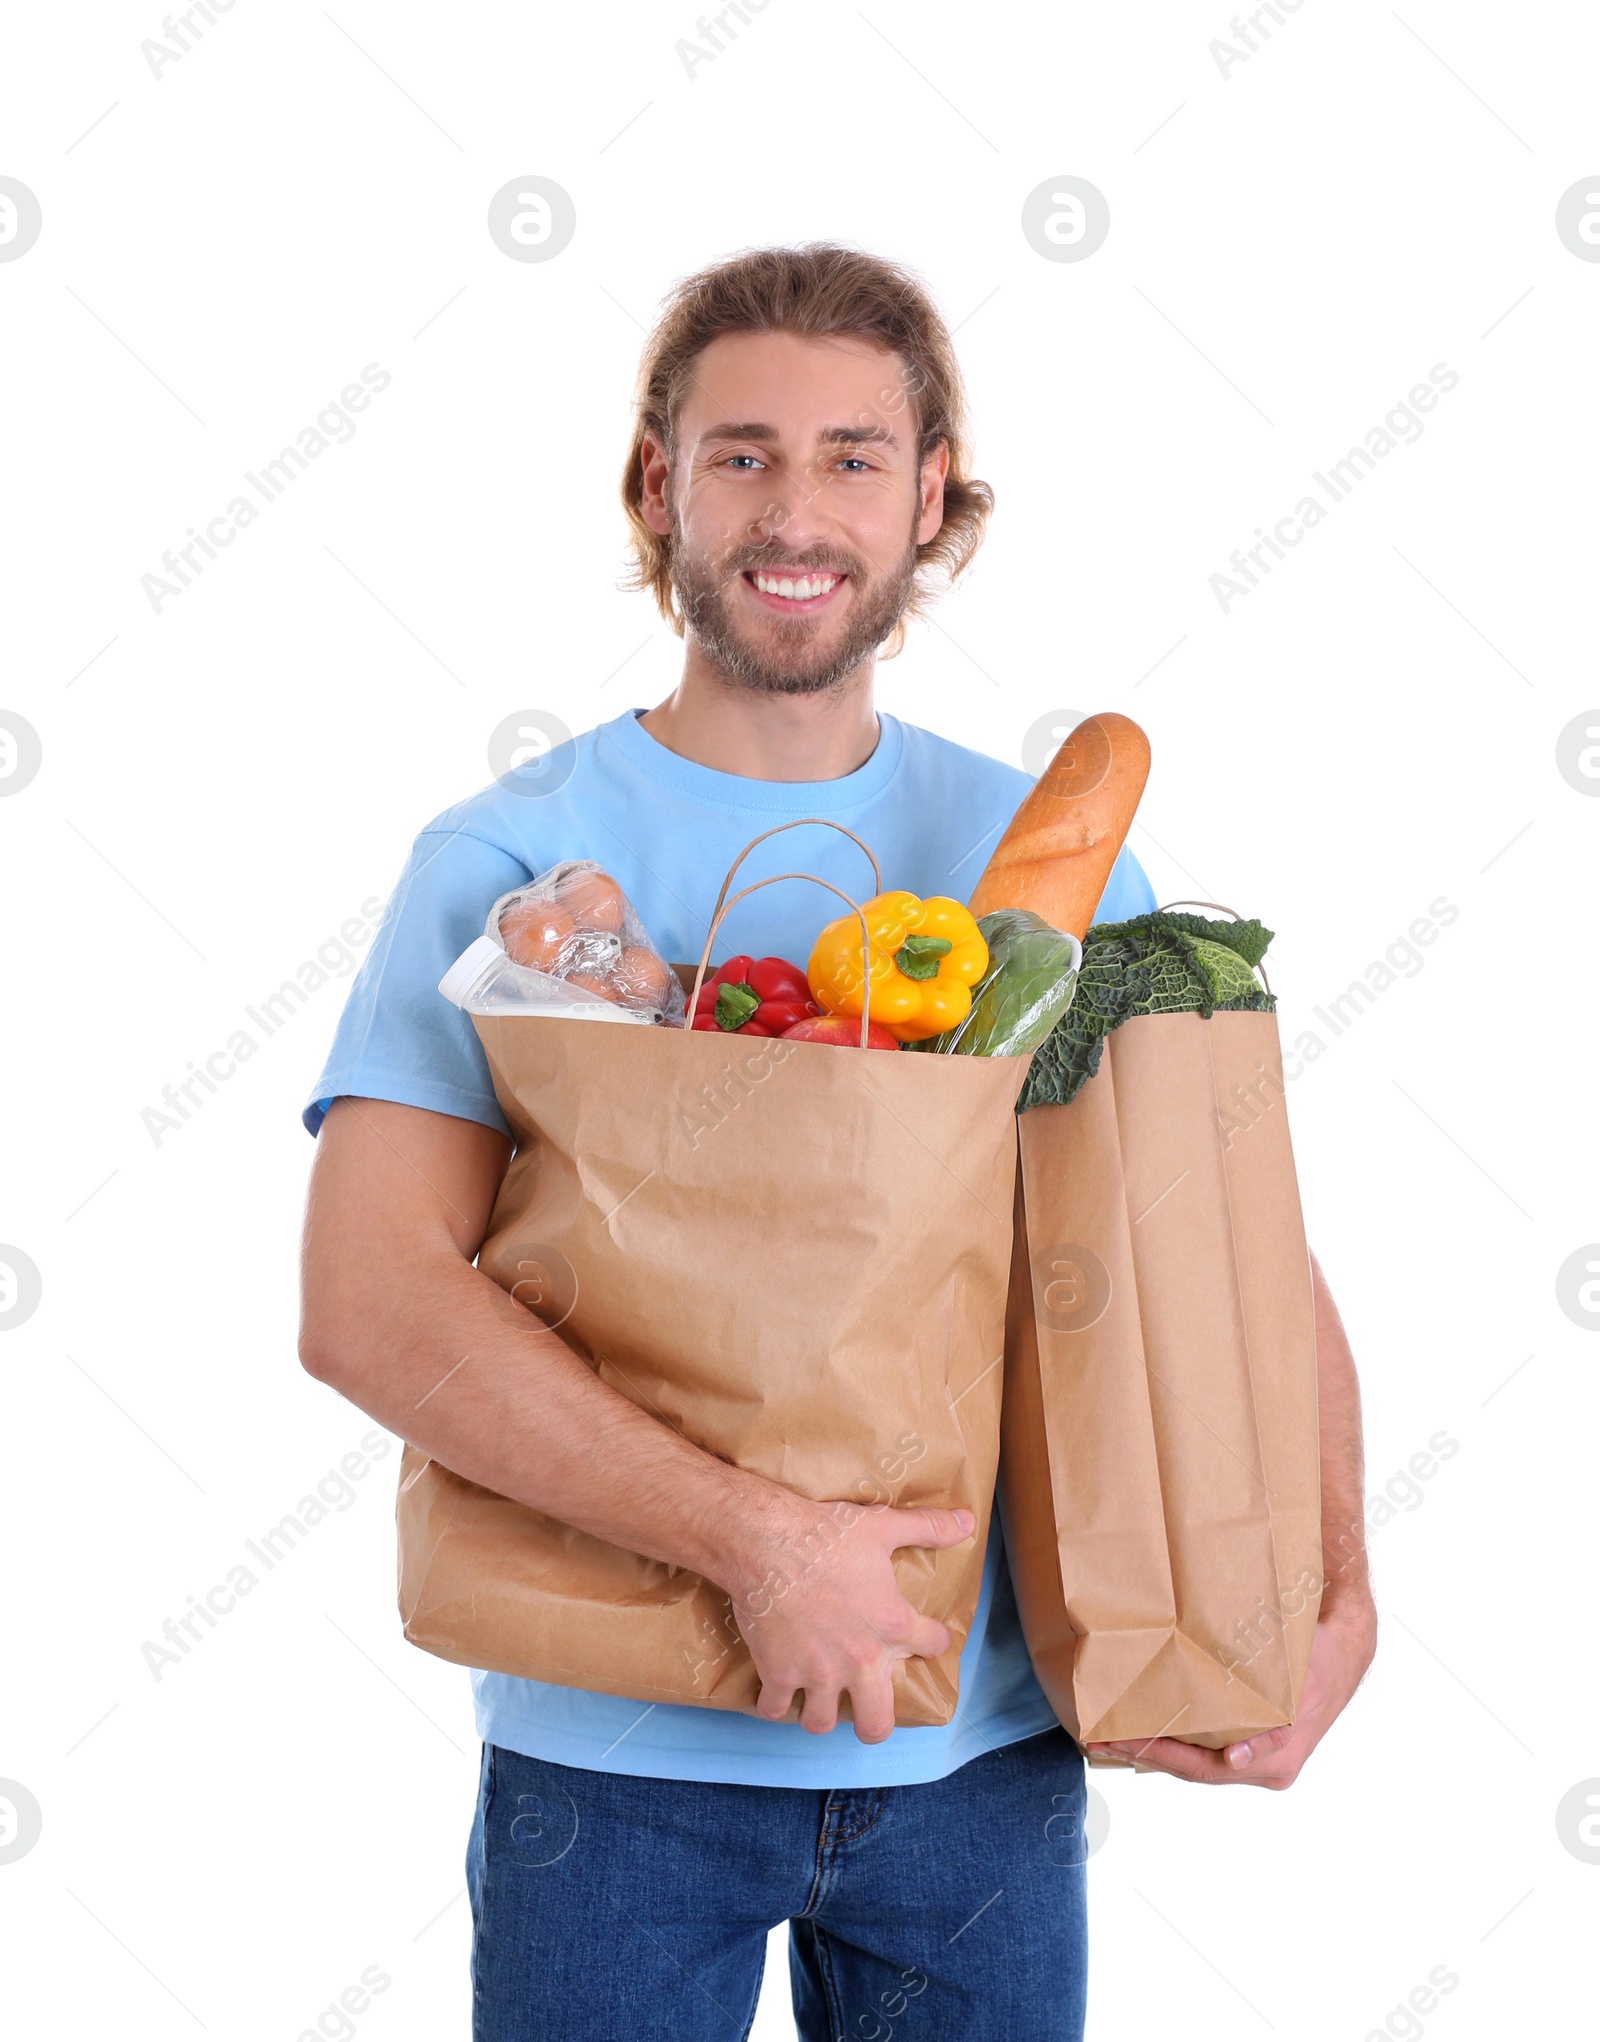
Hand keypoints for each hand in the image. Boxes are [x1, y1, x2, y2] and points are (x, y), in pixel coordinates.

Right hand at [723, 1496, 977, 1744]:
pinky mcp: (778, 1673)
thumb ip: (928, 1528)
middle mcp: (859, 1660)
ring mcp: (817, 1672)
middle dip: (874, 1721)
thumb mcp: (882, 1526)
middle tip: (866, 1704)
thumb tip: (968, 1521)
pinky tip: (775, 1693)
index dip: (933, 1640)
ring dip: (821, 1711)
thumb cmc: (826, 1533)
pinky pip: (775, 1709)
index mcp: (891, 1625)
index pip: (931, 1645)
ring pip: (822, 1722)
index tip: (927, 1637)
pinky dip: (773, 1705)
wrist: (767, 1541)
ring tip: (819, 1697)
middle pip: (876, 1723)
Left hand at [1084, 1593, 1376, 1787]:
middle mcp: (1263, 1767)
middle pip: (1193, 1769)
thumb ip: (1270, 1730)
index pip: (1206, 1767)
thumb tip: (1234, 1760)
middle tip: (1102, 1739)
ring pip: (1196, 1762)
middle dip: (1146, 1753)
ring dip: (1154, 1749)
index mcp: (1274, 1760)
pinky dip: (1174, 1742)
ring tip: (1109, 1737)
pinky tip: (1142, 1732)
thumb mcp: (1297, 1683)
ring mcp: (1257, 1758)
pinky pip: (1206, 1749)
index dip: (1166, 1757)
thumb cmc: (1317, 1658)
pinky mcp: (1252, 1744)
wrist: (1345, 1646)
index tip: (1134, 1750)